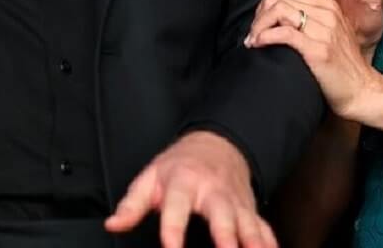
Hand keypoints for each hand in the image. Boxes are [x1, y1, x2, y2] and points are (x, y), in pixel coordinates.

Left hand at [105, 131, 275, 247]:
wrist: (216, 144)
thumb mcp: (151, 177)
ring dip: (254, 241)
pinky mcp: (250, 209)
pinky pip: (264, 227)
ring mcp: (235, 201)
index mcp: (184, 182)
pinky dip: (270, 242)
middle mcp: (213, 191)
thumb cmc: (179, 165)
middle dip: (226, 236)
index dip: (174, 229)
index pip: (177, 206)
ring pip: (248, 222)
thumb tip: (112, 224)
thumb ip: (132, 204)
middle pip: (221, 213)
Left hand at [246, 0, 378, 119]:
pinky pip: (285, 33)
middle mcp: (327, 13)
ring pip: (279, 10)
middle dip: (259, 13)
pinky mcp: (318, 50)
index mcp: (328, 5)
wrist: (363, 90)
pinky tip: (260, 44)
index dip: (266, 4)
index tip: (260, 22)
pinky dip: (266, 36)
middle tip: (254, 32)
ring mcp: (324, 31)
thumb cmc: (345, 62)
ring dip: (259, 25)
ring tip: (254, 40)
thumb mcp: (335, 25)